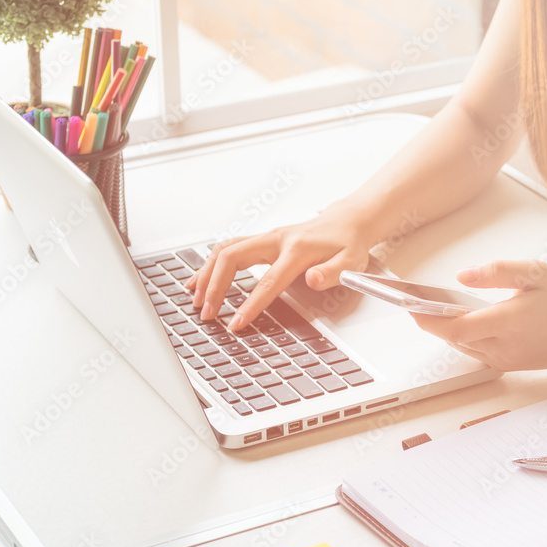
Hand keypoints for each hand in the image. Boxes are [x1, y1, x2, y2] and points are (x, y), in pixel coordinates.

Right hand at [187, 208, 373, 330]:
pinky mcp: (262, 240)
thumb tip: (314, 281)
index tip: (235, 324)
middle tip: (207, 313)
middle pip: (232, 258)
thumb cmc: (349, 244)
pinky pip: (229, 249)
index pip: (267, 281)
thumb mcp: (351, 262)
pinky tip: (200, 281)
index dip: (250, 305)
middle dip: (215, 286)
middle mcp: (276, 239)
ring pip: (225, 250)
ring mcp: (266, 237)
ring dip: (207, 274)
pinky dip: (211, 265)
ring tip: (195, 299)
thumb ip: (333, 273)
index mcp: (296, 250)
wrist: (348, 222)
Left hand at [411, 260, 546, 370]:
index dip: (428, 319)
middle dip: (434, 322)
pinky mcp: (512, 366)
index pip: (455, 326)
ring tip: (436, 310)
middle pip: (454, 338)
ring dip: (449, 331)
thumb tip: (462, 275)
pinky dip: (467, 339)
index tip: (411, 306)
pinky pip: (479, 354)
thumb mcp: (534, 272)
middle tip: (417, 303)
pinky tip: (465, 322)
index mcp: (508, 322)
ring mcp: (508, 360)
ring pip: (465, 347)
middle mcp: (505, 346)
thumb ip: (496, 272)